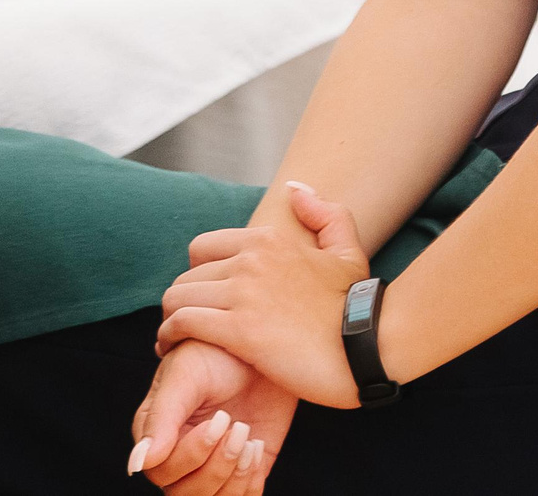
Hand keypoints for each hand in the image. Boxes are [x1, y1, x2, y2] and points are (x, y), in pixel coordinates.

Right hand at [130, 339, 294, 492]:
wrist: (263, 344)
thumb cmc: (216, 351)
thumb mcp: (186, 374)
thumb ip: (161, 418)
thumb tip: (138, 464)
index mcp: (157, 433)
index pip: (161, 471)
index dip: (192, 454)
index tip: (220, 419)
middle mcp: (181, 455)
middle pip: (185, 494)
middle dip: (216, 467)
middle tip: (238, 427)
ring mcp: (212, 464)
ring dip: (234, 479)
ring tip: (250, 441)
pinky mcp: (243, 470)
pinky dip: (250, 486)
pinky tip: (258, 449)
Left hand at [156, 183, 371, 407]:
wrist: (367, 346)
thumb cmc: (358, 304)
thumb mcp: (348, 251)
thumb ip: (326, 215)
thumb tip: (295, 188)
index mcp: (271, 239)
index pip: (203, 247)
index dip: (198, 273)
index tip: (203, 296)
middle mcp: (251, 260)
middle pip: (186, 275)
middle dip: (182, 300)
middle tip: (186, 322)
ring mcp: (244, 293)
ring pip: (177, 298)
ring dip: (170, 320)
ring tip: (174, 338)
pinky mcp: (239, 330)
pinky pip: (183, 324)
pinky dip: (170, 336)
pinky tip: (173, 348)